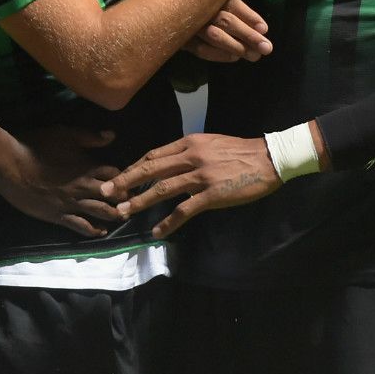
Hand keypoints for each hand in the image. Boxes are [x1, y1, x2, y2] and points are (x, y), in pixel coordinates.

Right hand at [0, 128, 123, 237]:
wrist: (11, 166)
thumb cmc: (36, 146)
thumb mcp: (64, 134)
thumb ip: (90, 137)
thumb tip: (112, 136)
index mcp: (88, 167)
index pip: (115, 174)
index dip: (124, 177)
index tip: (129, 180)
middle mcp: (84, 187)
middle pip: (114, 196)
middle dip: (124, 199)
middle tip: (131, 202)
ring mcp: (72, 203)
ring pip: (101, 213)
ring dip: (114, 216)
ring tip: (122, 217)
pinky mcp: (59, 215)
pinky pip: (81, 226)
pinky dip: (94, 230)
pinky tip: (101, 232)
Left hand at [101, 133, 280, 237]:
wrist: (269, 158)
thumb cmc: (240, 151)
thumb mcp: (209, 143)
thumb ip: (188, 153)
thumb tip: (169, 165)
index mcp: (188, 143)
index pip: (152, 155)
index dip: (133, 167)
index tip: (118, 177)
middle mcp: (190, 157)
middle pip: (149, 169)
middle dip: (124, 181)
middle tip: (105, 192)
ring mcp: (200, 176)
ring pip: (161, 189)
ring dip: (139, 201)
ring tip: (122, 211)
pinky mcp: (211, 194)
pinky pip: (184, 209)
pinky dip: (169, 221)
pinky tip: (157, 231)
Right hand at [183, 0, 270, 62]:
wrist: (166, 9)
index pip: (233, 4)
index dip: (250, 16)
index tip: (265, 28)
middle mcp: (201, 8)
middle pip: (226, 21)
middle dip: (248, 35)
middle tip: (266, 48)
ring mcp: (190, 25)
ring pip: (214, 36)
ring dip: (236, 46)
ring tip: (254, 55)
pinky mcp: (183, 40)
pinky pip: (200, 50)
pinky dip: (218, 55)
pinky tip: (234, 57)